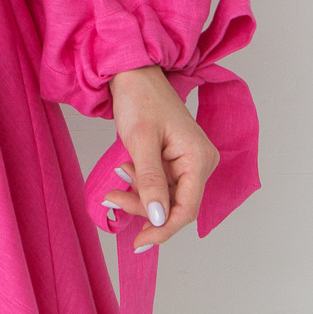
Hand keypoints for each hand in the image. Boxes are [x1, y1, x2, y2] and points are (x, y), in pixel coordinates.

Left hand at [101, 64, 219, 252]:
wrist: (133, 72)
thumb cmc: (139, 98)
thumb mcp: (140, 141)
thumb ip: (150, 182)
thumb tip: (158, 218)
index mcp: (199, 158)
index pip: (187, 208)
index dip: (164, 228)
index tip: (140, 241)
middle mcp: (200, 162)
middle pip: (175, 204)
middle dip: (144, 208)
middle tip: (112, 200)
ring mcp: (188, 161)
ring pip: (165, 196)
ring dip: (138, 196)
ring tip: (113, 185)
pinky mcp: (175, 159)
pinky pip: (160, 183)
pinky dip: (140, 183)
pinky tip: (124, 171)